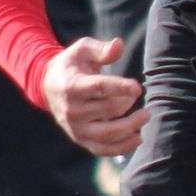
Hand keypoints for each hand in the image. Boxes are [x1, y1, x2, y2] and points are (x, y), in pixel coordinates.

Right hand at [41, 35, 146, 154]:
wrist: (49, 86)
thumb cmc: (72, 65)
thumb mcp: (83, 50)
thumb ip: (101, 49)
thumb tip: (118, 45)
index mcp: (71, 86)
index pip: (99, 88)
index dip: (120, 88)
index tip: (137, 87)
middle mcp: (71, 110)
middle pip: (109, 109)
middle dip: (128, 102)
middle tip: (137, 94)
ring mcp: (75, 128)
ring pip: (109, 133)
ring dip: (132, 126)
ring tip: (146, 115)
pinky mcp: (81, 140)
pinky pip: (103, 149)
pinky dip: (122, 147)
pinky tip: (138, 138)